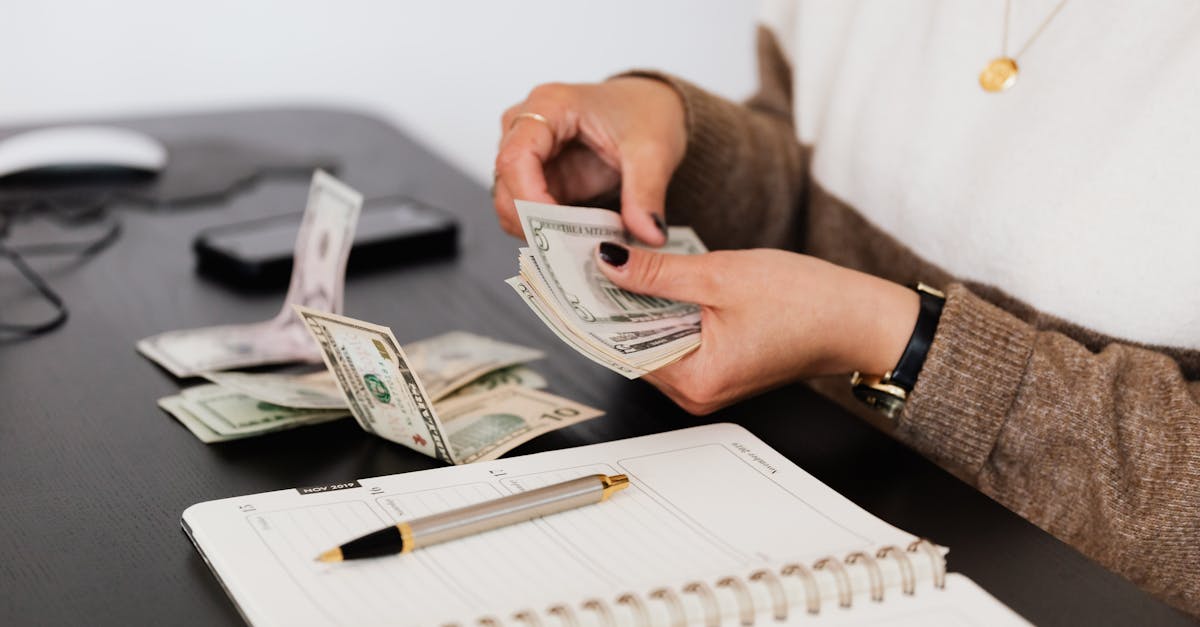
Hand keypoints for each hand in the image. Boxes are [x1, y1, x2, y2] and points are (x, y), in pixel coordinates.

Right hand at [493, 77, 686, 245]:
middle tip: (572, 249)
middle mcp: (527, 126)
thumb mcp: (654, 151)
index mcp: (550, 105)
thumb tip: (649, 234)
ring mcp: (529, 154)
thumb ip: (646, 193)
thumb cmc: (645, 112)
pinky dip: (547, 232)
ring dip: (539, 231)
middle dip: (533, 223)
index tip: (557, 230)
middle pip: (505, 184)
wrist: (652, 108)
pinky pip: (528, 213)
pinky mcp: (538, 178)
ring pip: (510, 204)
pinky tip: (577, 240)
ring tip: (580, 246)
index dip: (529, 199)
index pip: (515, 157)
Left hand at [594, 242, 920, 414]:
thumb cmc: (808, 302)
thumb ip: (657, 273)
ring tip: (619, 263)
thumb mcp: (720, 275)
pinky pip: (677, 340)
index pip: (619, 347)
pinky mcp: (720, 368)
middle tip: (587, 261)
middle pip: (632, 346)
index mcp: (695, 380)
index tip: (567, 279)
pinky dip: (664, 312)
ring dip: (638, 306)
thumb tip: (609, 263)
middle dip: (612, 304)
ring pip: (653, 341)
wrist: (860, 318)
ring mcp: (708, 383)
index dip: (592, 310)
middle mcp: (696, 393)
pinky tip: (656, 281)